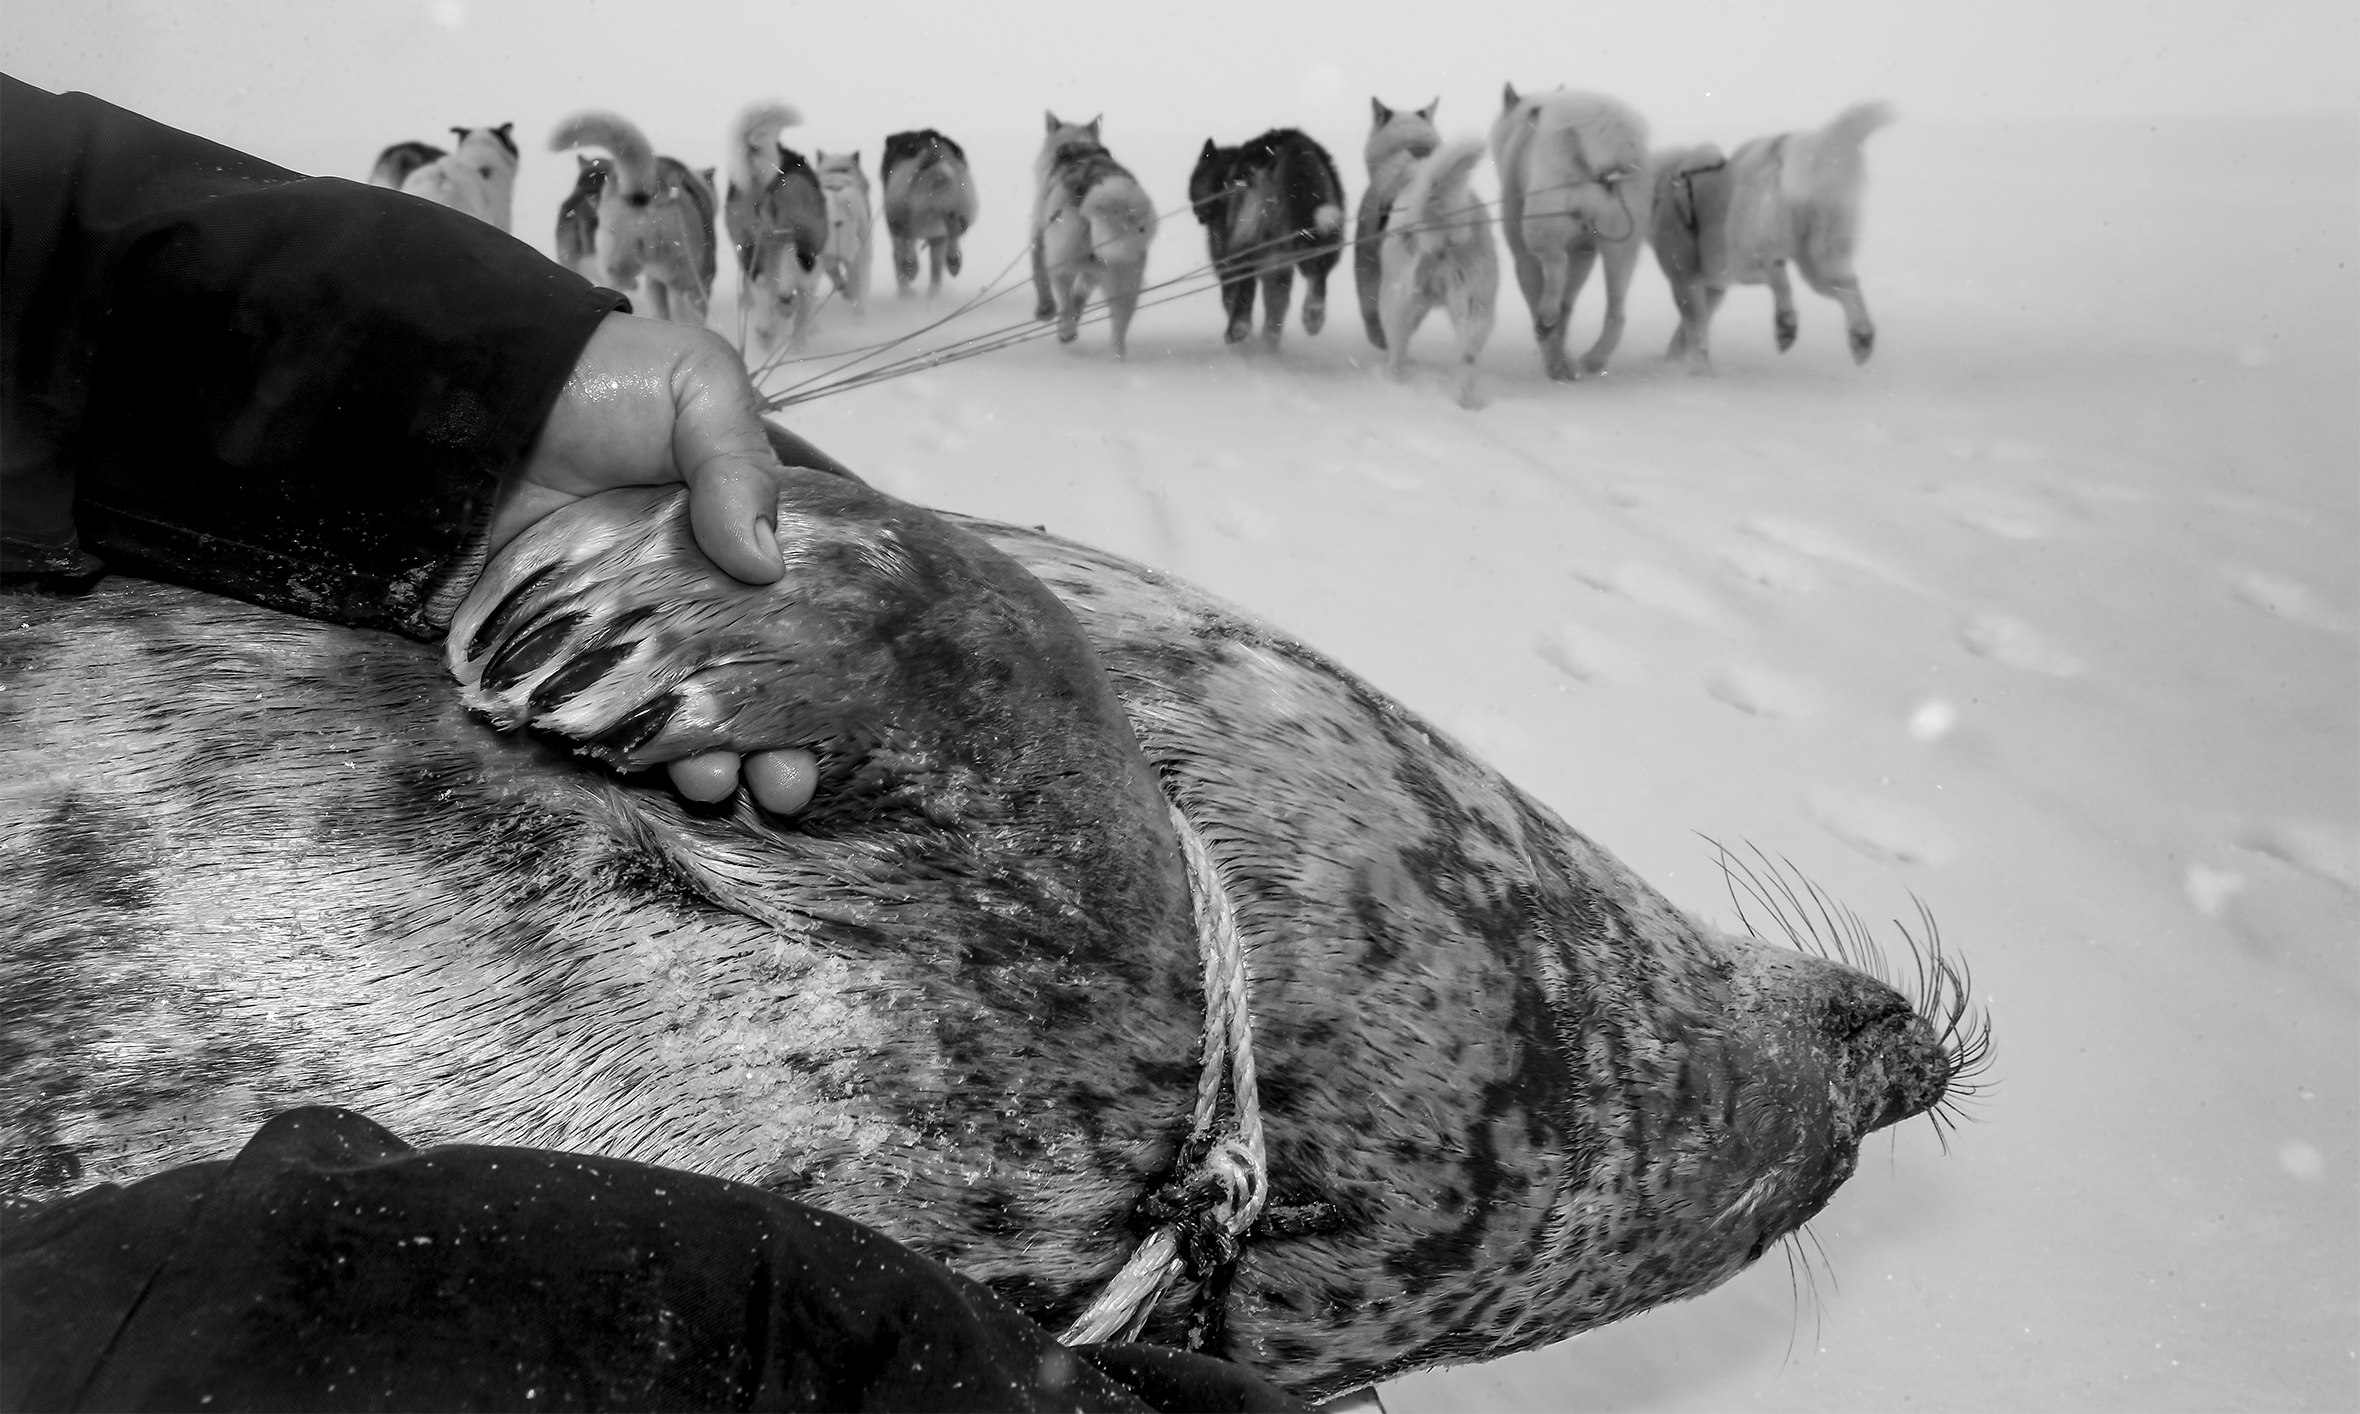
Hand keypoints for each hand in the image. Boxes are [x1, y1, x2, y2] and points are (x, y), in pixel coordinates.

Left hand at [485, 312, 816, 814]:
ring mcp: (632, 628)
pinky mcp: (563, 649)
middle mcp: (700, 592)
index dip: (834, 666)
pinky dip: (623, 748)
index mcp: (748, 535)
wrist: (469, 392)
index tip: (850, 711)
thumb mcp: (695, 385)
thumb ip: (738, 464)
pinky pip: (601, 713)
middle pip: (755, 686)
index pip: (810, 613)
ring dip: (708, 762)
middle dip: (778, 747)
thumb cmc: (599, 377)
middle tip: (786, 785)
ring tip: (714, 783)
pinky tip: (639, 763)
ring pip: (684, 716)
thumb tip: (765, 563)